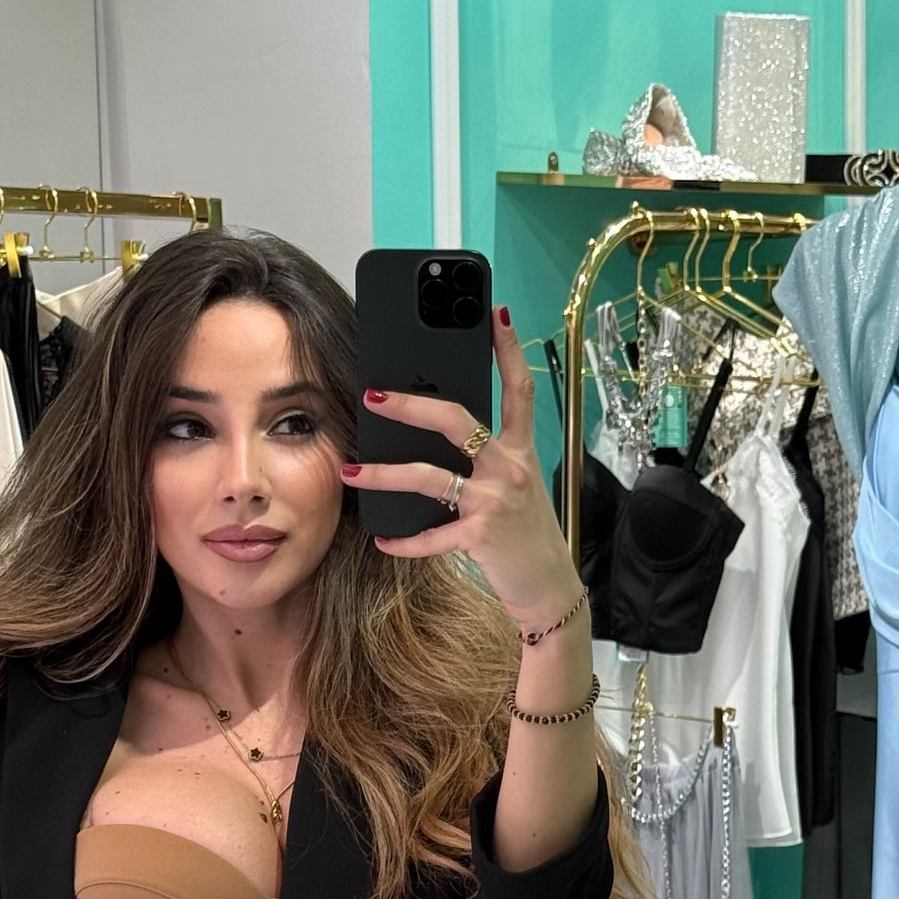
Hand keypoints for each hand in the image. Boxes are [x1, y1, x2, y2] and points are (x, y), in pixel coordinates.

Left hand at [343, 306, 579, 625]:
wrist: (548, 587)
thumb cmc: (525, 532)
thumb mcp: (514, 485)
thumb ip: (486, 456)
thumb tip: (432, 429)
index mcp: (520, 450)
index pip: (518, 388)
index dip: (508, 348)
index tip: (495, 312)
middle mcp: (510, 468)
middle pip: (457, 421)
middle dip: (410, 405)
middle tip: (372, 396)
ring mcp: (494, 502)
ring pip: (429, 477)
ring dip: (383, 474)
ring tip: (350, 470)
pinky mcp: (481, 537)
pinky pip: (431, 536)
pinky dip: (403, 541)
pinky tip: (382, 539)